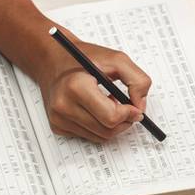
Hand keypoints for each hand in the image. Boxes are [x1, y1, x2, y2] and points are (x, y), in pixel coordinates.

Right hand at [33, 34, 151, 142]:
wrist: (54, 58)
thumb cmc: (84, 57)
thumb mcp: (117, 59)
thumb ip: (137, 80)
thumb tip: (140, 105)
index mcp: (76, 86)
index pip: (111, 116)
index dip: (129, 114)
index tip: (136, 108)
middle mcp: (63, 105)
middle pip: (107, 130)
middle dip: (124, 121)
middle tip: (128, 108)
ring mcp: (58, 118)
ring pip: (99, 137)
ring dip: (112, 124)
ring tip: (110, 103)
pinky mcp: (57, 125)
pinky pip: (88, 135)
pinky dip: (99, 126)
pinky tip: (96, 108)